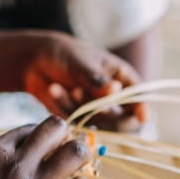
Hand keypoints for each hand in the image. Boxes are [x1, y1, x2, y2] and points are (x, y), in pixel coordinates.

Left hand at [0, 31, 145, 130]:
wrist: (36, 61)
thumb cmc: (65, 54)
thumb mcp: (81, 63)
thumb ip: (96, 79)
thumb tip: (115, 90)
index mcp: (123, 78)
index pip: (140, 98)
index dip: (143, 109)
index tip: (142, 117)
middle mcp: (115, 97)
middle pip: (123, 120)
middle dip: (103, 110)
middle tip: (79, 91)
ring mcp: (97, 111)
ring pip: (98, 123)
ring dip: (79, 106)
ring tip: (65, 85)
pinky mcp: (80, 120)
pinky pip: (78, 124)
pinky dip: (65, 108)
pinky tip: (54, 90)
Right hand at [0, 117, 90, 178]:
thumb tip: (0, 154)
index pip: (32, 128)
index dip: (41, 139)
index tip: (43, 152)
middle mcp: (16, 164)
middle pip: (56, 128)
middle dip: (64, 137)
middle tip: (64, 153)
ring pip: (75, 153)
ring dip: (79, 156)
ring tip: (77, 169)